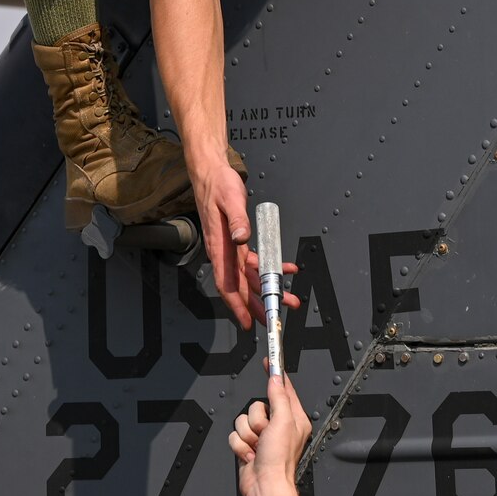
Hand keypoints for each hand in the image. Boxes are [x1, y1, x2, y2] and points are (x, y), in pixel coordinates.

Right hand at [193, 162, 298, 333]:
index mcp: (220, 246)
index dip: (237, 305)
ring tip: (286, 298)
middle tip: (272, 317)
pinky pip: (252, 262)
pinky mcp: (236, 242)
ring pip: (248, 277)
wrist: (211, 174)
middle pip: (240, 286)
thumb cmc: (218, 185)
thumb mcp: (230, 199)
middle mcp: (224, 251)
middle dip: (256, 303)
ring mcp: (230, 248)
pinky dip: (268, 268)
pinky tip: (284, 269)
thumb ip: (237, 220)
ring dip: (267, 289)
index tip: (247, 321)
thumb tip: (242, 238)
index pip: (227, 283)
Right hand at [229, 369, 311, 495]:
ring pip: (243, 419)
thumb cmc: (280, 461)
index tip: (269, 360)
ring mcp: (262, 437)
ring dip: (247, 435)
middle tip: (265, 433)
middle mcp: (278, 426)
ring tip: (257, 447)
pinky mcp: (248, 445)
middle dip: (256, 421)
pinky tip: (250, 454)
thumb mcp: (284, 422)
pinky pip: (234, 434)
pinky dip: (239, 445)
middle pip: (256, 405)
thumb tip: (276, 378)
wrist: (265, 487)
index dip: (275, 375)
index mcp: (293, 418)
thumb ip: (279, 397)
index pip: (283, 388)